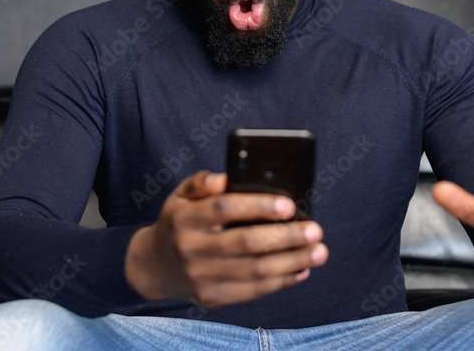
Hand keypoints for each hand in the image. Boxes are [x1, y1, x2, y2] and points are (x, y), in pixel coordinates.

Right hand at [125, 170, 327, 306]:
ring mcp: (200, 277)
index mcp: (184, 218)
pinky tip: (301, 269)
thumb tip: (225, 177)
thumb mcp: (181, 195)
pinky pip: (252, 291)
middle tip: (315, 229)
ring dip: (292, 262)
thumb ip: (202, 182)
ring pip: (255, 271)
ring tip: (318, 251)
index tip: (289, 205)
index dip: (258, 206)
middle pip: (246, 243)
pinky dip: (281, 281)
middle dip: (286, 237)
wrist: (155, 266)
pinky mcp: (211, 297)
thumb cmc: (179, 221)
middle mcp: (190, 249)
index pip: (223, 209)